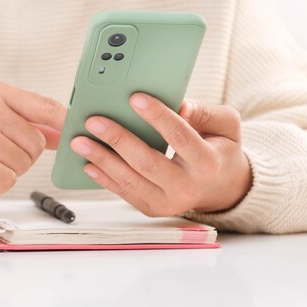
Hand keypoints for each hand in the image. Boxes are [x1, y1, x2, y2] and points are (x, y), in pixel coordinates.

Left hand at [70, 93, 251, 215]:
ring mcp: (167, 202)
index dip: (157, 117)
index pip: (179, 137)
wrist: (220, 188)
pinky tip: (86, 162)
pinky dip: (103, 177)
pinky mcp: (151, 208)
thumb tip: (181, 106)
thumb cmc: (219, 150)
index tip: (135, 98)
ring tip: (79, 141)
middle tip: (93, 121)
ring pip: (130, 180)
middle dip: (118, 139)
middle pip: (147, 162)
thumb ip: (207, 113)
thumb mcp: (227, 127)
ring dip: (101, 159)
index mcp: (207, 164)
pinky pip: (123, 192)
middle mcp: (186, 187)